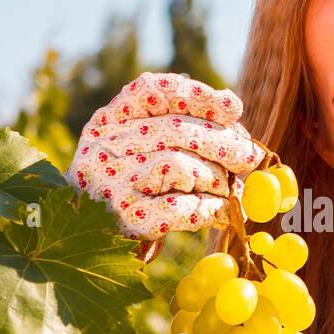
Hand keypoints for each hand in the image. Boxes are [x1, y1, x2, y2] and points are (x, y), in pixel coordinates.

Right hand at [65, 72, 265, 240]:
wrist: (86, 242)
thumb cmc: (124, 188)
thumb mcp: (134, 147)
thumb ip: (172, 123)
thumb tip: (231, 106)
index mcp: (107, 122)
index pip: (151, 91)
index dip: (197, 95)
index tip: (233, 107)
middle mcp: (104, 148)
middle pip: (176, 130)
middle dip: (222, 142)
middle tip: (247, 157)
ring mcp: (113, 185)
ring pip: (181, 167)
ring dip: (217, 179)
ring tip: (227, 190)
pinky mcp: (127, 221)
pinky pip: (181, 208)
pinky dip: (210, 210)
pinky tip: (221, 214)